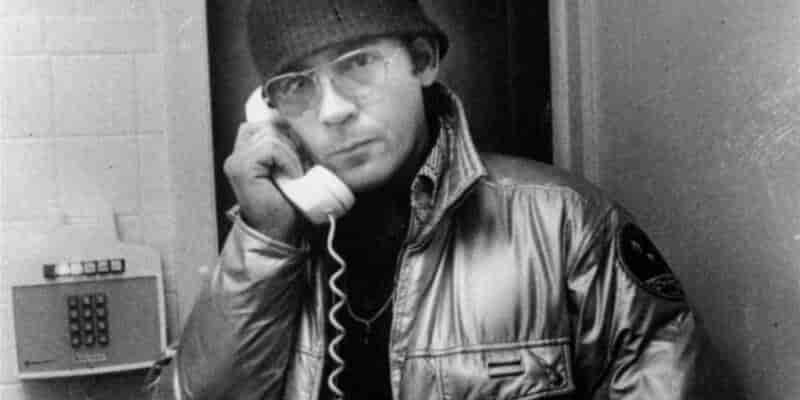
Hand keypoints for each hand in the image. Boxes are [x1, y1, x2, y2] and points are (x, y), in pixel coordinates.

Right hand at [223, 113, 306, 242]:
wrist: (280, 231)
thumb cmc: (287, 204)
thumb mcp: (290, 166)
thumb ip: (286, 146)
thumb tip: (296, 123)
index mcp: (247, 152)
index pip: (265, 123)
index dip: (286, 131)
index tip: (300, 151)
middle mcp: (237, 154)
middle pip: (268, 126)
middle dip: (291, 142)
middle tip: (300, 166)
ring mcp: (236, 161)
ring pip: (271, 135)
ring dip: (291, 155)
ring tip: (296, 174)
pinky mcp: (241, 168)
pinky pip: (271, 148)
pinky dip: (288, 161)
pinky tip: (292, 177)